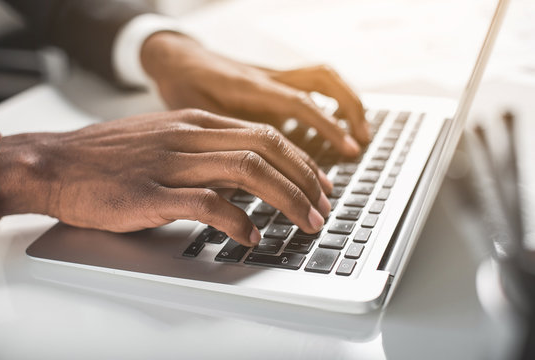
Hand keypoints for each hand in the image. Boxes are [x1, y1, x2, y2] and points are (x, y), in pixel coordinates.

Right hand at [0, 110, 331, 245]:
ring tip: (304, 221)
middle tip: (323, 205)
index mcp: (195, 122)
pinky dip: (238, 221)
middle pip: (267, 149)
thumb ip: (207, 151)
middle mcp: (189, 136)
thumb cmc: (112, 156)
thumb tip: (248, 175)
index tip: (319, 183)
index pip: (265, 134)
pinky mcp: (151, 193)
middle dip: (305, 179)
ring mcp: (171, 163)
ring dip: (286, 198)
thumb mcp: (166, 139)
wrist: (57, 163)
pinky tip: (252, 236)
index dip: (300, 160)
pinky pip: (207, 204)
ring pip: (248, 172)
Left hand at [140, 32, 369, 155]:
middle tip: (361, 143)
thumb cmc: (186, 88)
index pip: (300, 103)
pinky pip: (311, 84)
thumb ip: (227, 140)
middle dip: (348, 109)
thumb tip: (250, 175)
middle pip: (322, 81)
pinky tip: (336, 123)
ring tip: (359, 133)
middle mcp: (269, 79)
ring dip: (345, 101)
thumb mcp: (199, 117)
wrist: (177, 60)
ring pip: (321, 77)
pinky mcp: (274, 81)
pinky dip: (330, 101)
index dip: (328, 125)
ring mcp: (274, 77)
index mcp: (252, 88)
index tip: (349, 148)